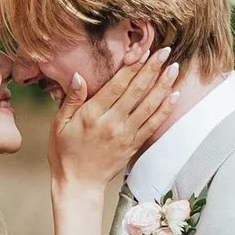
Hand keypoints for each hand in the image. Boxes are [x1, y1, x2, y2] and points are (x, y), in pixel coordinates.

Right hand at [48, 48, 179, 193]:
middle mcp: (112, 123)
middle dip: (152, 69)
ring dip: (163, 85)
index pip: (117, 85)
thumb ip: (72, 99)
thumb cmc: (65, 152)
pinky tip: (174, 95)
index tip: (144, 51)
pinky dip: (165, 109)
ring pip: (149, 106)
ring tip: (175, 68)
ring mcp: (125, 135)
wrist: (78, 184)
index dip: (132, 67)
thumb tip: (78, 75)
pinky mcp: (134, 145)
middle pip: (136, 91)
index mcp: (92, 114)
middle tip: (165, 51)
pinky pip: (153, 124)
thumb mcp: (59, 124)